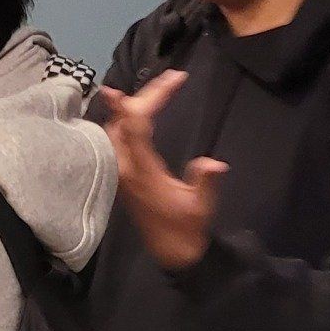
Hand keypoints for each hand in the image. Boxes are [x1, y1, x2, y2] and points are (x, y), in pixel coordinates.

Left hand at [98, 71, 225, 271]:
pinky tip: (135, 112)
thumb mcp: (201, 207)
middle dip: (146, 96)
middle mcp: (125, 169)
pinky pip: (115, 140)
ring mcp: (119, 172)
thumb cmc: (187, 229)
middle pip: (125, 122)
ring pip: (116, 130)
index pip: (135, 129)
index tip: (165, 81)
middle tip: (172, 77)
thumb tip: (214, 164)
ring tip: (156, 89)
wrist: (171, 253)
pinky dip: (125, 120)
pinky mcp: (121, 176)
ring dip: (133, 107)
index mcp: (142, 173)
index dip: (143, 101)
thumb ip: (205, 183)